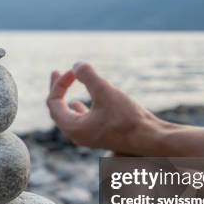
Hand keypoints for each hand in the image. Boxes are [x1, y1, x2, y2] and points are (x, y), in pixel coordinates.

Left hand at [46, 62, 171, 154]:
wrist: (150, 139)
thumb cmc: (127, 118)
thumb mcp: (105, 91)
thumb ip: (88, 76)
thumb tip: (77, 65)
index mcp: (72, 127)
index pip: (53, 102)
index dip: (60, 83)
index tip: (74, 71)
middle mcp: (76, 135)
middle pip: (57, 109)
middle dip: (58, 89)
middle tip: (56, 72)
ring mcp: (87, 137)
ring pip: (68, 115)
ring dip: (65, 98)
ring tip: (63, 87)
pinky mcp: (99, 136)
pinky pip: (80, 121)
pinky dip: (77, 108)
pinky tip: (78, 104)